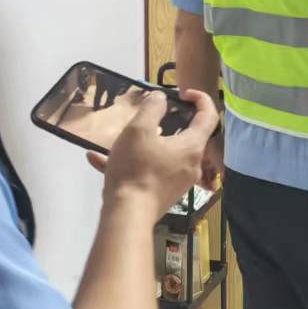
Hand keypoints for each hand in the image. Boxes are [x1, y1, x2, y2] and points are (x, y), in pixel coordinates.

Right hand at [93, 91, 220, 222]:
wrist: (128, 215)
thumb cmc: (136, 168)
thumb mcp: (139, 130)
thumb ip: (152, 108)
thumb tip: (161, 98)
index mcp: (192, 146)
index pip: (209, 116)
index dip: (201, 99)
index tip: (183, 93)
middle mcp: (191, 164)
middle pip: (187, 137)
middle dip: (170, 123)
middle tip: (150, 115)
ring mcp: (178, 182)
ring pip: (163, 154)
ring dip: (143, 144)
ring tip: (120, 139)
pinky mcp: (163, 194)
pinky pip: (149, 172)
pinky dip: (130, 163)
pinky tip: (98, 160)